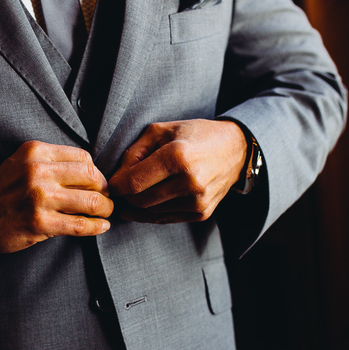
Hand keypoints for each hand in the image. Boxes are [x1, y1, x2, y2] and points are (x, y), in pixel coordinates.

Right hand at [0, 140, 113, 254]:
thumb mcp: (21, 164)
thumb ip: (51, 163)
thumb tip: (91, 173)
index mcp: (35, 152)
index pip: (83, 158)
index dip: (95, 172)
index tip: (97, 183)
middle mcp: (38, 171)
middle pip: (92, 176)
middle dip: (105, 189)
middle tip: (106, 198)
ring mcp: (39, 198)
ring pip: (92, 201)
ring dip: (105, 209)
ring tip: (106, 213)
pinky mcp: (40, 223)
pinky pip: (81, 225)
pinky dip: (97, 227)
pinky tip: (100, 226)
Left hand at [108, 119, 247, 223]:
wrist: (236, 149)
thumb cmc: (196, 135)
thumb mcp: (162, 131)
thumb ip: (134, 152)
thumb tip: (118, 177)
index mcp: (178, 156)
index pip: (133, 182)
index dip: (116, 185)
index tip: (112, 182)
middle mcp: (190, 182)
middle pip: (140, 200)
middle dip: (126, 196)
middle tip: (122, 187)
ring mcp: (198, 201)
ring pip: (150, 213)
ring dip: (137, 205)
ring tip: (137, 191)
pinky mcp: (202, 213)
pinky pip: (165, 219)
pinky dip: (152, 212)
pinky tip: (150, 200)